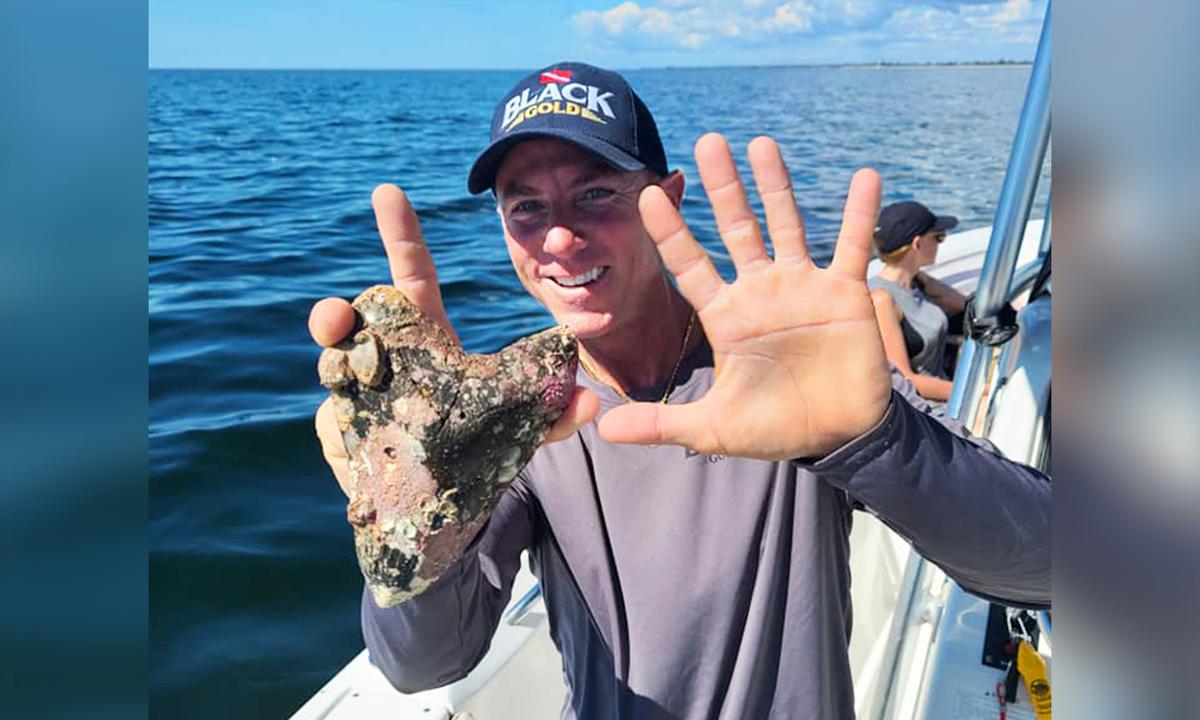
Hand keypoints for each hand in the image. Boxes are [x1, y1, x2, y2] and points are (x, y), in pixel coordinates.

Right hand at [309, 185, 598, 495]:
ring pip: (331, 367)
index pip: (412, 277)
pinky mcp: (342, 433)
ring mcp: (357, 394)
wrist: (447, 502)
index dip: (400, 235)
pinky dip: (342, 434)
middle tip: (334, 319)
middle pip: (350, 319)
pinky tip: (356, 446)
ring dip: (331, 368)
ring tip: (341, 376)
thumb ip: (552, 415)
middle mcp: (385, 357)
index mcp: (427, 338)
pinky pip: (332, 425)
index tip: (388, 193)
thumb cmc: (478, 447)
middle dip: (333, 313)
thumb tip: (589, 400)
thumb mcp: (521, 430)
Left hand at [597, 134, 891, 459]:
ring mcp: (802, 287)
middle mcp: (760, 291)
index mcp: (725, 316)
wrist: (836, 438)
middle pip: (736, 228)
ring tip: (761, 144)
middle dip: (723, 188)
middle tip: (708, 142)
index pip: (689, 265)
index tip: (647, 195)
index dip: (670, 232)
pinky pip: (852, 246)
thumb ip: (661, 424)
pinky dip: (860, 213)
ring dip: (775, 185)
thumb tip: (603, 430)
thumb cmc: (774, 427)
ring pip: (785, 225)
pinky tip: (865, 176)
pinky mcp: (844, 293)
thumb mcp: (711, 428)